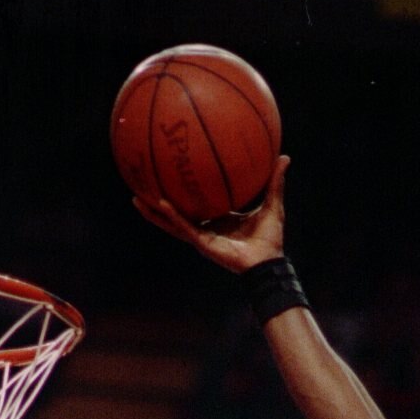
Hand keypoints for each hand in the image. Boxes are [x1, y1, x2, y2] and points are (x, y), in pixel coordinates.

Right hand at [132, 154, 288, 272]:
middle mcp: (206, 227)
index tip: (174, 175)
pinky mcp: (201, 243)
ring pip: (171, 222)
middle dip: (159, 200)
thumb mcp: (272, 203)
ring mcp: (201, 236)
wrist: (267, 262)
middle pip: (177, 212)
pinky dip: (171, 216)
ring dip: (153, 212)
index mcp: (218, 218)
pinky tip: (158, 203)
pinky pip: (183, 227)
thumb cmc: (270, 238)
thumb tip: (283, 156)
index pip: (197, 203)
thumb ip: (274, 181)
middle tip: (143, 183)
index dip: (185, 191)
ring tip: (136, 197)